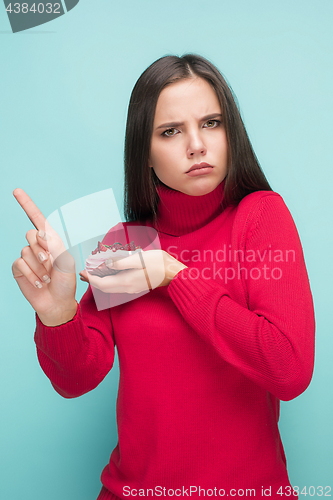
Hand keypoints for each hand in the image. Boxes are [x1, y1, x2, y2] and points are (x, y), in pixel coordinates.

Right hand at [12, 189, 76, 325]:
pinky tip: (39, 283)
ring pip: (26, 251)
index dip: (27, 204)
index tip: (16, 191)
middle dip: (42, 250)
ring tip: (47, 277)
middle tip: (50, 264)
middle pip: (31, 234)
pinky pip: (19, 263)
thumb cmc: (65, 282)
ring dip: (39, 267)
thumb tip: (40, 231)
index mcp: (52, 240)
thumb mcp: (66, 262)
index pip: (37, 219)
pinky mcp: (19, 268)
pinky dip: (31, 274)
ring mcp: (27, 257)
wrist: (57, 303)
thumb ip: (54, 244)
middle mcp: (38, 246)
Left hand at [79, 249, 186, 293]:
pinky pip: (117, 286)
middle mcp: (127, 288)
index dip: (90, 278)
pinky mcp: (136, 286)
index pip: (102, 283)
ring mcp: (132, 289)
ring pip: (110, 288)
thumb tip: (105, 264)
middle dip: (92, 281)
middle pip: (104, 288)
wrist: (174, 273)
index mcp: (125, 281)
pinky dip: (109, 281)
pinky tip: (108, 274)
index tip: (82, 272)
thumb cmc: (158, 263)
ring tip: (92, 273)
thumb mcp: (139, 259)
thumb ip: (121, 262)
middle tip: (83, 273)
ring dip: (100, 281)